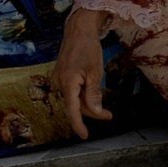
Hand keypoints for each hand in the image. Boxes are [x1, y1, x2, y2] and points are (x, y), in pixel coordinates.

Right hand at [52, 10, 113, 139]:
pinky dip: (82, 96)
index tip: (84, 136)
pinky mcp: (60, 76)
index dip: (78, 124)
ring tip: (104, 107)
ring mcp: (58, 80)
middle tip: (109, 115)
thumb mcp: (95, 72)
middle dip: (92, 112)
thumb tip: (95, 111)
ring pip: (74, 99)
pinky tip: (92, 95)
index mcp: (67, 83)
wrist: (78, 31)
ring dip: (87, 105)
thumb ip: (93, 94)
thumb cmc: (88, 48)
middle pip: (75, 106)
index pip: (72, 110)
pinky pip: (71, 92)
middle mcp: (59, 83)